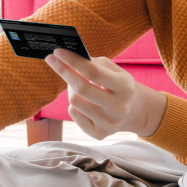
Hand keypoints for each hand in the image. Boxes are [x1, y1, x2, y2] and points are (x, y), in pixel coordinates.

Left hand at [45, 48, 167, 139]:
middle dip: (64, 71)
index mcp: (125, 87)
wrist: (133, 111)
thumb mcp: (114, 70)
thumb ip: (94, 63)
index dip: (73, 61)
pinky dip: (75, 105)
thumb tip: (67, 59)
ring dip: (71, 89)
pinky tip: (84, 103)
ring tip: (78, 86)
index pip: (93, 72)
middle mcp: (119, 107)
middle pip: (81, 89)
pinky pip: (74, 114)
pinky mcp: (99, 134)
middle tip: (52, 60)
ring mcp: (109, 123)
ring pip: (74, 101)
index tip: (58, 51)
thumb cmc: (118, 84)